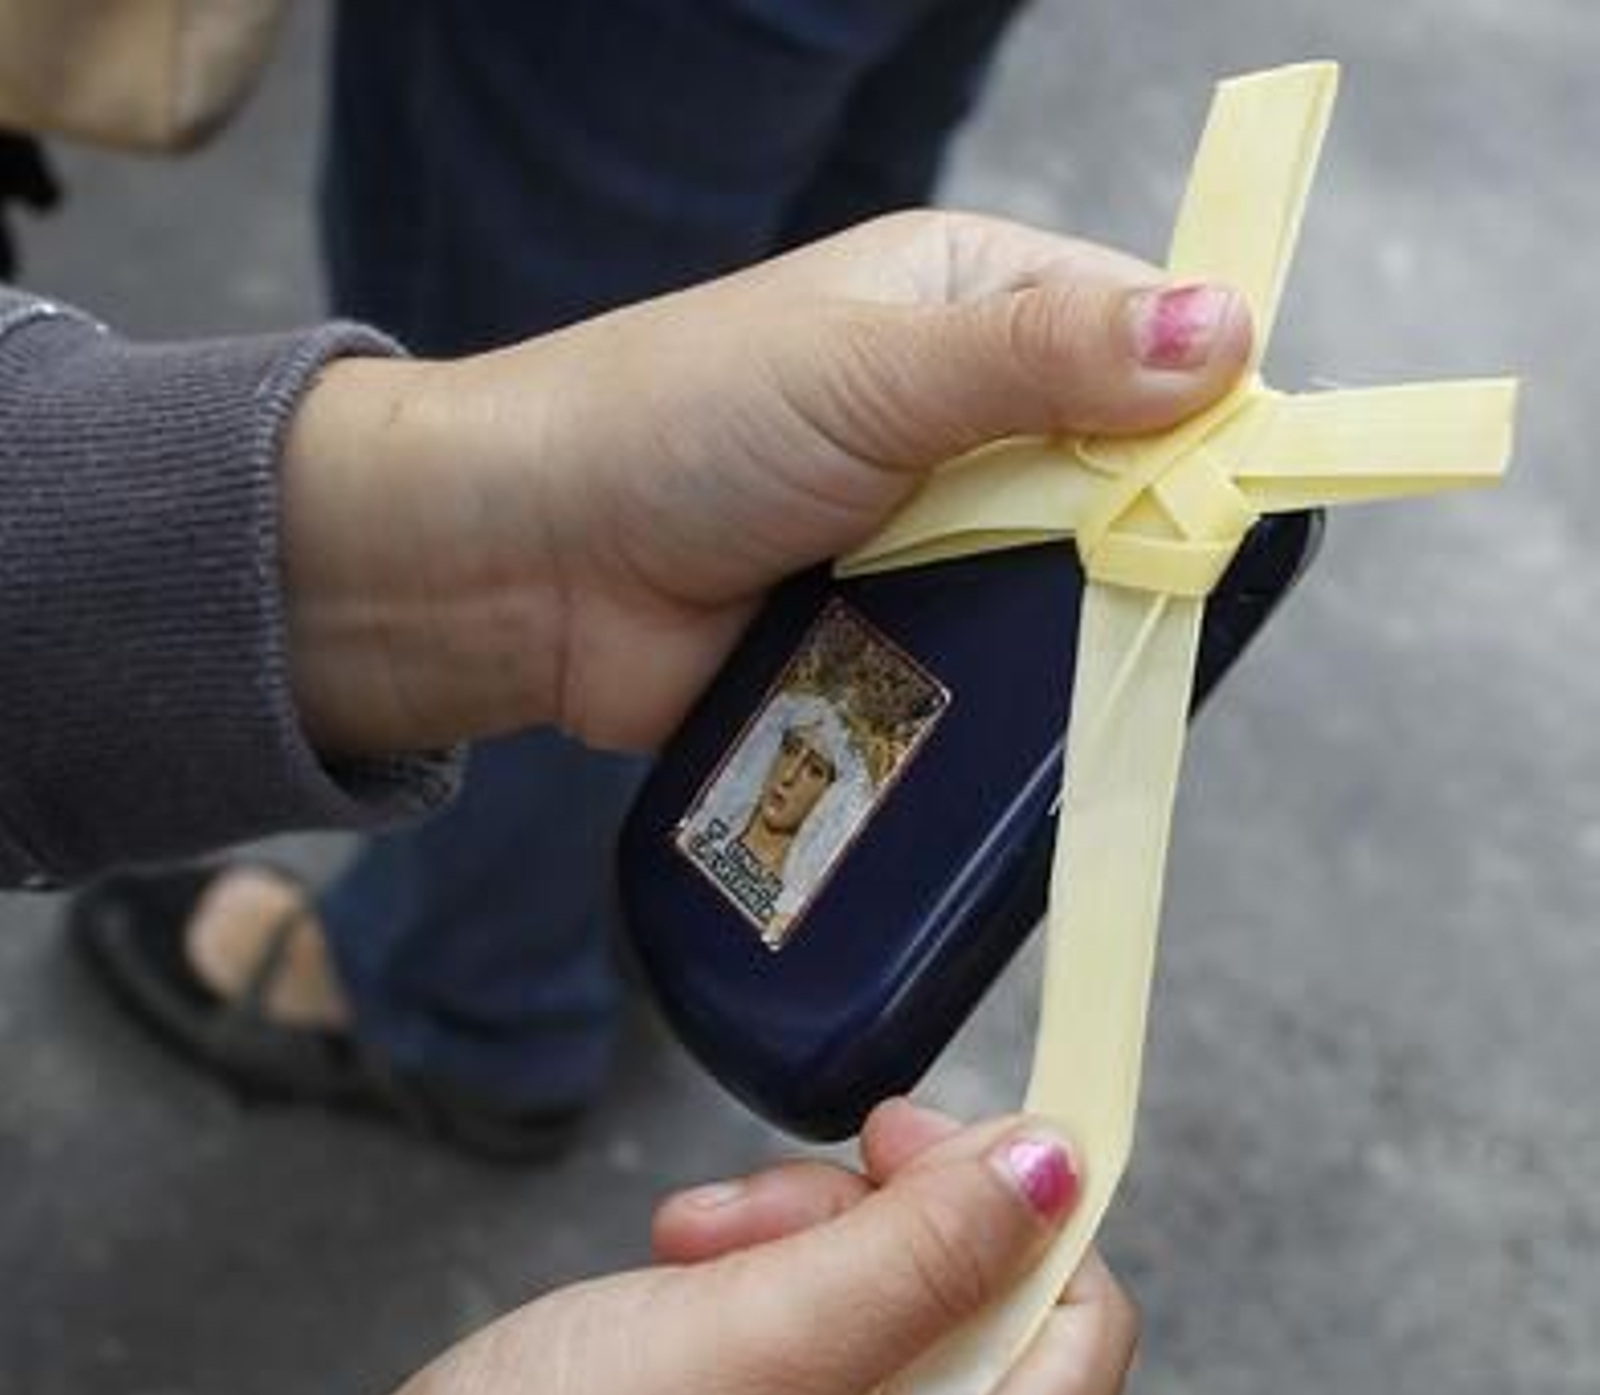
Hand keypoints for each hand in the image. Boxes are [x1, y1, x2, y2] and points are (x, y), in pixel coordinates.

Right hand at [11, 1109, 1134, 1394]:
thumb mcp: (750, 1346)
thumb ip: (922, 1251)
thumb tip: (1057, 1167)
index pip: (1081, 1331)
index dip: (1015, 1208)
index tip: (909, 1125)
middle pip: (979, 1317)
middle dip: (863, 1231)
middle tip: (744, 1211)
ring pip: (883, 1319)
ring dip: (790, 1250)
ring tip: (679, 1250)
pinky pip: (807, 1361)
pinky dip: (748, 1298)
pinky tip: (668, 1285)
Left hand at [281, 210, 1250, 755]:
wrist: (527, 568)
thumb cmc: (675, 423)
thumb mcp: (870, 368)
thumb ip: (1040, 357)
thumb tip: (1223, 331)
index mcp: (969, 305)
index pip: (1143, 335)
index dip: (1204, 399)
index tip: (1238, 479)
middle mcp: (964, 420)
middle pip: (1120, 474)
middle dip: (1139, 532)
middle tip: (1146, 589)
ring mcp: (932, 536)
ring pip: (1063, 583)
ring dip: (1072, 622)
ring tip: (1090, 661)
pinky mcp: (900, 636)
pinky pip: (993, 666)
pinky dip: (1010, 689)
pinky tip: (1032, 715)